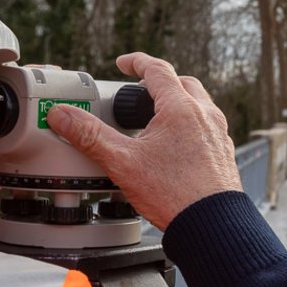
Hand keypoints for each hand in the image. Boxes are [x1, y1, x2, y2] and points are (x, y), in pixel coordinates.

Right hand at [46, 52, 241, 229]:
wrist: (212, 225)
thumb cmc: (174, 195)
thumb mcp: (122, 162)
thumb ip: (89, 135)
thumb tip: (63, 115)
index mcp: (182, 109)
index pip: (158, 70)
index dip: (137, 62)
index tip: (124, 63)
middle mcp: (206, 116)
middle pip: (182, 83)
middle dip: (159, 82)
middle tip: (140, 90)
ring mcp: (218, 134)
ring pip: (199, 105)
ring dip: (177, 103)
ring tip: (155, 118)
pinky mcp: (223, 153)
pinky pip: (207, 127)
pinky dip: (190, 124)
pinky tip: (175, 144)